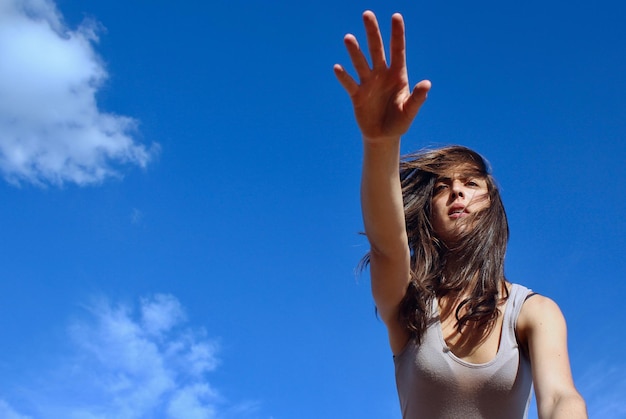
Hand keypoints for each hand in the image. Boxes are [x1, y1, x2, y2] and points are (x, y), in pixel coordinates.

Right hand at [334, 11, 430, 143]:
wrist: (383, 136)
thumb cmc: (399, 122)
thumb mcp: (409, 112)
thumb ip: (417, 98)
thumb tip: (427, 84)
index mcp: (398, 75)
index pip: (398, 51)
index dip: (397, 34)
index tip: (396, 16)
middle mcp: (382, 75)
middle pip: (376, 50)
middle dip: (372, 32)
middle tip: (367, 14)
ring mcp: (368, 83)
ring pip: (361, 63)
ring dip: (354, 51)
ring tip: (348, 37)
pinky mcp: (357, 95)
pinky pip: (350, 83)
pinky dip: (344, 77)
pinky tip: (338, 68)